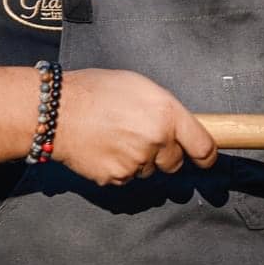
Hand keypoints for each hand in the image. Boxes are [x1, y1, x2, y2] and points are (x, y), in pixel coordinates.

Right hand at [52, 68, 217, 185]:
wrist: (56, 111)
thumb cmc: (96, 91)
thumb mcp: (140, 86)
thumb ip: (165, 110)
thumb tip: (179, 128)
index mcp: (167, 114)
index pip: (203, 146)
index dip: (207, 156)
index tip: (206, 159)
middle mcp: (156, 141)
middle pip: (175, 162)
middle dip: (165, 154)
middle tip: (142, 136)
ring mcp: (137, 163)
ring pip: (149, 170)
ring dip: (139, 160)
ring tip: (116, 137)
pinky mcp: (117, 178)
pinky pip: (127, 178)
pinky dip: (119, 168)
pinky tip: (105, 149)